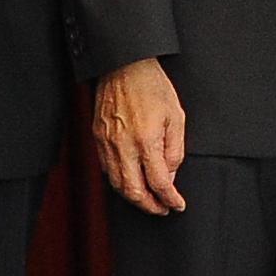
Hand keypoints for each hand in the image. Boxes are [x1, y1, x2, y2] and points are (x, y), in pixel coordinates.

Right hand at [88, 56, 189, 215]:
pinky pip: (107, 169)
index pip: (159, 182)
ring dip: (133, 197)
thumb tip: (170, 176)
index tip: (177, 205)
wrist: (124, 66)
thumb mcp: (176, 117)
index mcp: (146, 140)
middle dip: (149, 206)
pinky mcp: (97, 138)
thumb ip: (174, 150)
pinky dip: (119, 182)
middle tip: (162, 209)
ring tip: (148, 200)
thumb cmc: (152, 87)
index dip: (170, 199)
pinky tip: (131, 181)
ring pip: (117, 184)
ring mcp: (106, 143)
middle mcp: (123, 146)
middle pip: (133, 191)